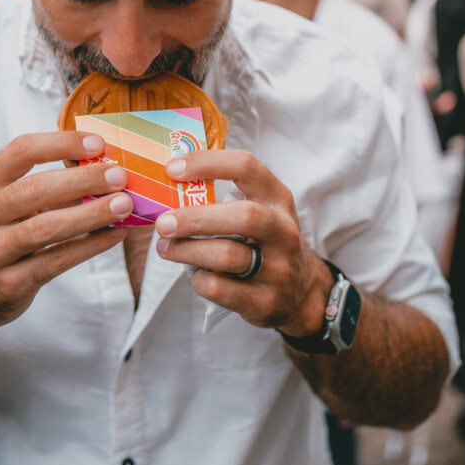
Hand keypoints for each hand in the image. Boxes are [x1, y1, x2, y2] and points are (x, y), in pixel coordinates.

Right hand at [0, 132, 132, 338]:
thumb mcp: (6, 204)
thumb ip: (46, 185)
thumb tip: (103, 167)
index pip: (21, 151)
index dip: (61, 143)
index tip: (98, 143)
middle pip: (34, 189)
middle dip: (82, 180)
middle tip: (118, 175)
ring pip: (45, 228)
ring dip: (90, 214)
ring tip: (123, 205)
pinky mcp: (7, 284)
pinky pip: (55, 261)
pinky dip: (89, 246)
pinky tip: (114, 235)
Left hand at [154, 150, 331, 335]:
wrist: (300, 292)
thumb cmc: (264, 241)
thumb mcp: (259, 210)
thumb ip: (224, 197)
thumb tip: (168, 188)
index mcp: (277, 197)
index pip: (245, 166)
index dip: (206, 163)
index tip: (172, 169)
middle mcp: (283, 229)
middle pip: (241, 216)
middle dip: (194, 218)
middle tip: (163, 223)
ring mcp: (279, 268)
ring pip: (226, 255)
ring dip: (187, 251)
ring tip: (166, 248)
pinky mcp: (267, 302)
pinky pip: (221, 289)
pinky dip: (199, 281)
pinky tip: (196, 275)